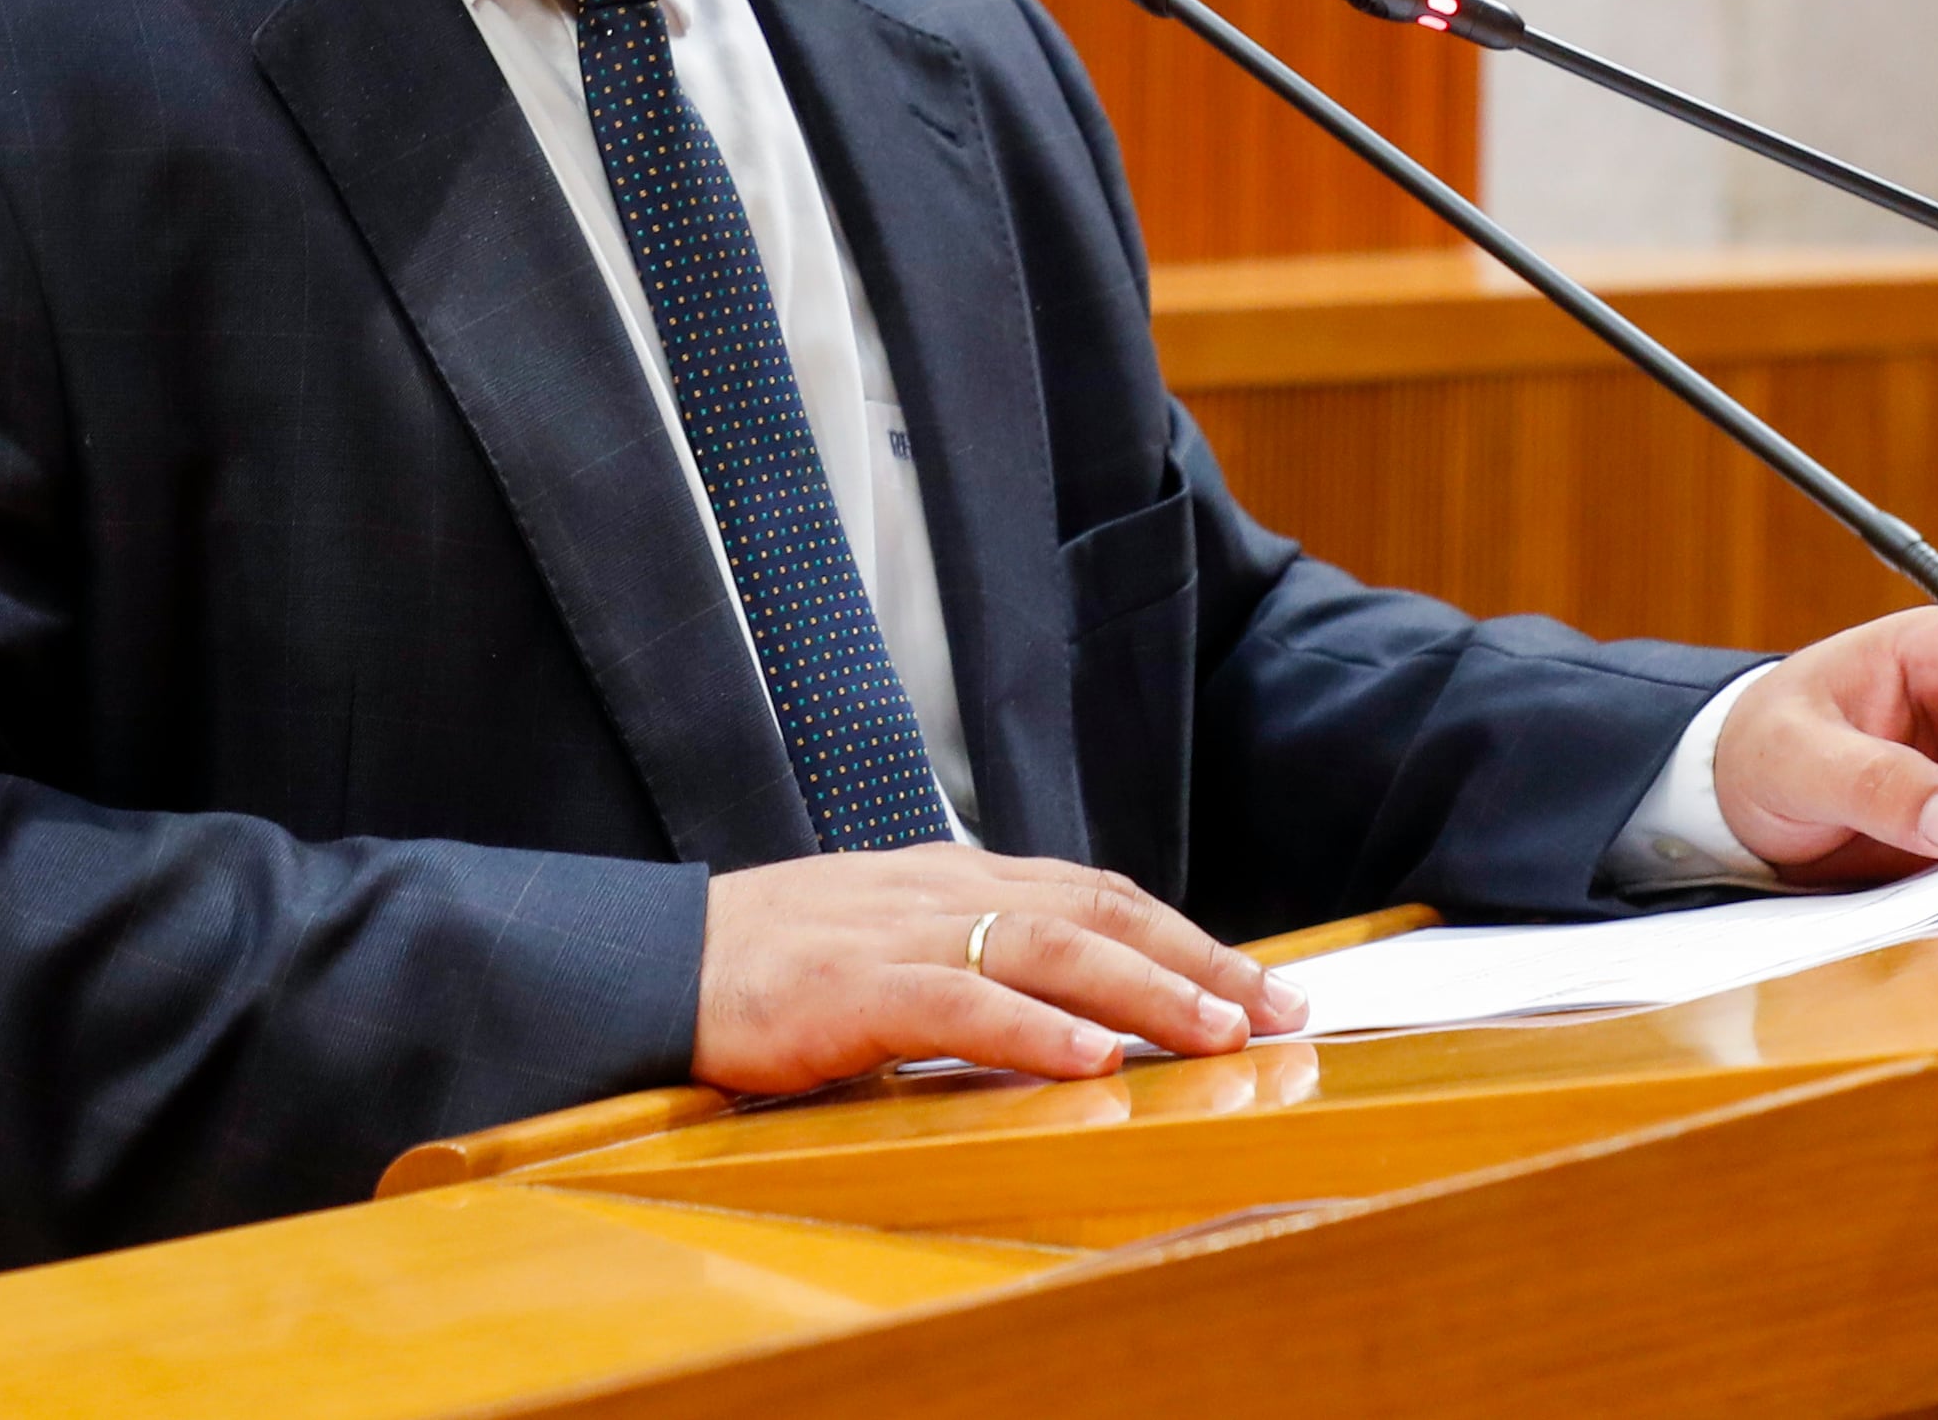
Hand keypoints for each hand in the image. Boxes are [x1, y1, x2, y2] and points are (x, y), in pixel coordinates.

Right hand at [693, 849, 1305, 1092]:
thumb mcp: (892, 943)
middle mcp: (942, 890)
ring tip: (1216, 1033)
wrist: (659, 962)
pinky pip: (960, 1002)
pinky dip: (1035, 1029)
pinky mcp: (852, 988)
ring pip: (1048, 948)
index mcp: (954, 878)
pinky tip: (1092, 1059)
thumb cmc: (776, 965)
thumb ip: (975, 958)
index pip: (1097, 894)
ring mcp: (899, 933)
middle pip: (1097, 912)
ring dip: (1145, 993)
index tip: (1263, 985)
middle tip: (1279, 1011)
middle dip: (1198, 962)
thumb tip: (1076, 1007)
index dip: (1186, 937)